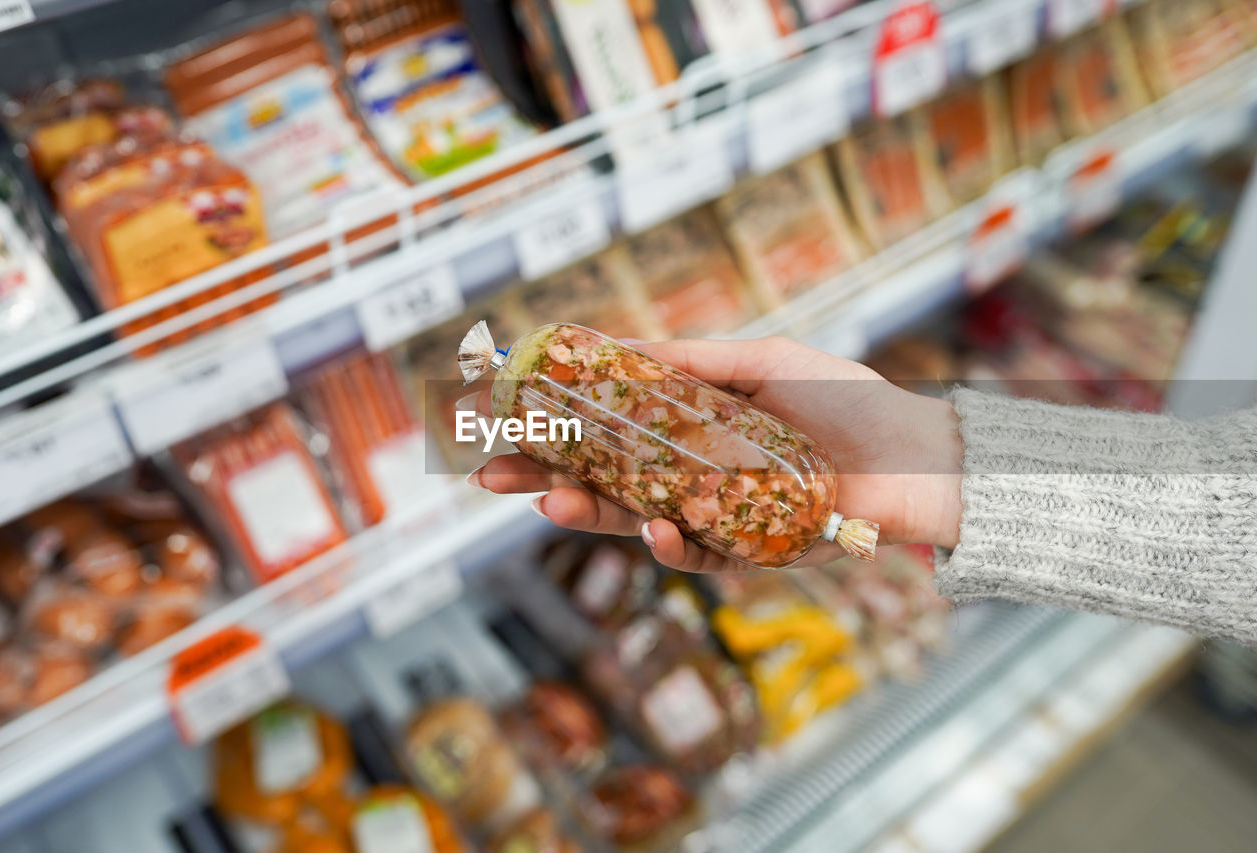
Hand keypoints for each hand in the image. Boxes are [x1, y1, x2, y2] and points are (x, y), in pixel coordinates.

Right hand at [463, 336, 963, 571]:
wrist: (918, 455)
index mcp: (689, 428)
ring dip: (590, 514)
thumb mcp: (762, 362)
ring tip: (548, 501)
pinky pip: (698, 555)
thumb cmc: (845, 400)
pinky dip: (672, 545)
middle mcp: (692, 475)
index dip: (555, 428)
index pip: (607, 430)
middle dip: (546, 479)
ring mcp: (716, 517)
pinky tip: (653, 528)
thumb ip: (691, 362)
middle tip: (491, 473)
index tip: (502, 418)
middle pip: (604, 481)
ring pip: (636, 522)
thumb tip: (614, 346)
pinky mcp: (748, 553)